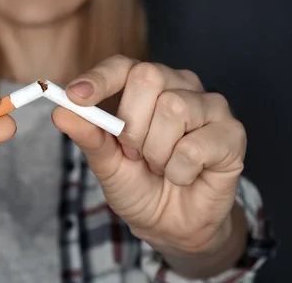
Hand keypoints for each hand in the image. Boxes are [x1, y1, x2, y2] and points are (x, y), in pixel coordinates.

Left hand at [52, 55, 245, 255]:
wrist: (171, 224)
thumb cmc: (139, 185)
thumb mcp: (105, 163)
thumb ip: (88, 135)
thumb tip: (60, 112)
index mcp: (146, 87)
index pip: (122, 66)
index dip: (99, 79)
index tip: (75, 97)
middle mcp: (179, 86)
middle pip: (148, 78)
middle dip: (131, 126)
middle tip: (135, 154)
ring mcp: (210, 106)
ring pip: (174, 108)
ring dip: (157, 152)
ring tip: (161, 166)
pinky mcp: (232, 133)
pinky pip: (195, 145)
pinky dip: (179, 171)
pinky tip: (183, 176)